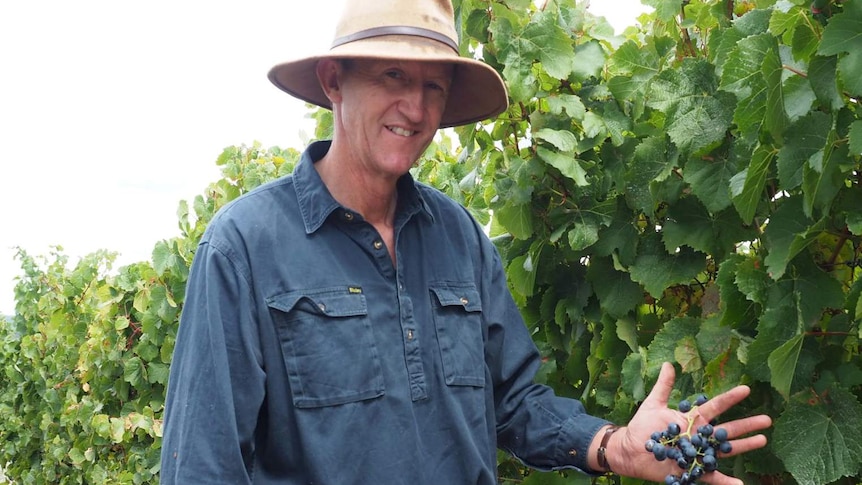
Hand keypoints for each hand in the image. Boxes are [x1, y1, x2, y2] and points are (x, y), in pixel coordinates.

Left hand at [608, 362, 771, 483]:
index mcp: (692, 419)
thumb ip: (664, 387)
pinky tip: (739, 483)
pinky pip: (711, 477)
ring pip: (725, 449)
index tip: (746, 389)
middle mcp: (699, 435)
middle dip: (747, 424)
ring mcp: (697, 452)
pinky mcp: (691, 469)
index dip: (730, 398)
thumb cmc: (642, 427)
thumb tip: (670, 364)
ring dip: (743, 446)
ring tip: (762, 440)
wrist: (630, 450)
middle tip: (767, 419)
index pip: (716, 407)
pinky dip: (724, 481)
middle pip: (727, 428)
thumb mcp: (653, 404)